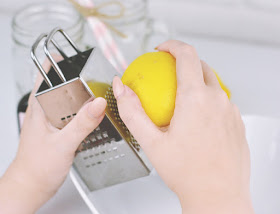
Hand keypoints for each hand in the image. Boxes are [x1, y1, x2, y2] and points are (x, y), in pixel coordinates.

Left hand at [0, 60, 106, 213]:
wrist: (32, 186)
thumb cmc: (37, 167)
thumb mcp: (63, 144)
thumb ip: (82, 123)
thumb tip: (99, 103)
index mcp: (40, 106)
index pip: (47, 73)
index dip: (62, 61)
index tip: (79, 57)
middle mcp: (45, 109)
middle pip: (62, 83)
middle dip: (80, 77)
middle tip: (98, 76)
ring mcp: (53, 119)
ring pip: (70, 98)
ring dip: (84, 94)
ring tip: (101, 93)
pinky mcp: (60, 128)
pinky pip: (74, 112)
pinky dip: (85, 110)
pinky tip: (94, 115)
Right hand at [113, 40, 253, 213]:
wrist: (217, 196)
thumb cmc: (187, 173)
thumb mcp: (151, 142)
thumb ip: (132, 111)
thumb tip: (120, 88)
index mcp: (196, 98)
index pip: (186, 55)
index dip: (172, 46)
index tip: (163, 49)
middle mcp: (218, 100)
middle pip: (201, 66)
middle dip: (183, 63)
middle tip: (168, 74)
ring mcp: (231, 111)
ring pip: (212, 84)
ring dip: (196, 83)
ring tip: (180, 101)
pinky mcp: (237, 122)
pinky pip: (221, 102)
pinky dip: (207, 100)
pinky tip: (196, 120)